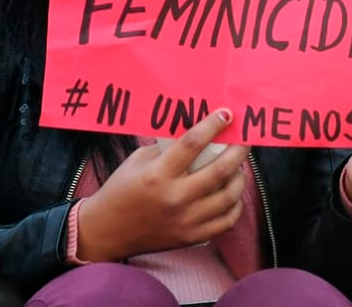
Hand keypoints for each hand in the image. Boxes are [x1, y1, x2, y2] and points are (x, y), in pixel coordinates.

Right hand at [76, 109, 248, 261]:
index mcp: (158, 174)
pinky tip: (232, 194)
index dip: (213, 126)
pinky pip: (227, 221)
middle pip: (219, 170)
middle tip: (244, 141)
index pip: (192, 144)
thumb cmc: (121, 190)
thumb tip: (198, 132)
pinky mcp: (192, 237)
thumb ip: (167, 148)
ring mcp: (186, 220)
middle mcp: (175, 197)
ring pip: (229, 196)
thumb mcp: (138, 161)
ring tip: (239, 167)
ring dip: (239, 177)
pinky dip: (235, 205)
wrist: (107, 231)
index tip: (227, 115)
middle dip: (238, 151)